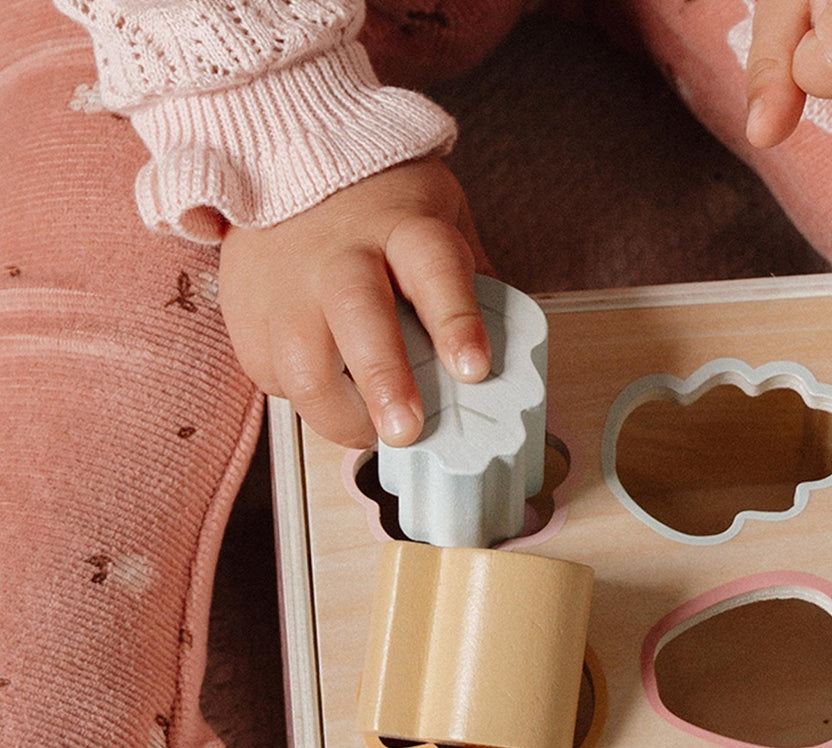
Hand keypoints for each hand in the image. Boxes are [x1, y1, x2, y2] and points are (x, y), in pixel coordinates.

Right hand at [219, 158, 491, 447]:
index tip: (474, 369)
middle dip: (383, 381)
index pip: (434, 270)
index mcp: (404, 227)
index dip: (455, 322)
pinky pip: (270, 374)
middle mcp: (341, 254)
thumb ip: (471, 281)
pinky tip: (327, 392)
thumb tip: (506, 351)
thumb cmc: (379, 202)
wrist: (283, 153)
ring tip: (369, 431)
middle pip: (357, 317)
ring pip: (300, 362)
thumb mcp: (442, 218)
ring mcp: (286, 282)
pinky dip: (301, 399)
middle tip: (405, 430)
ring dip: (338, 413)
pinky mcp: (246, 310)